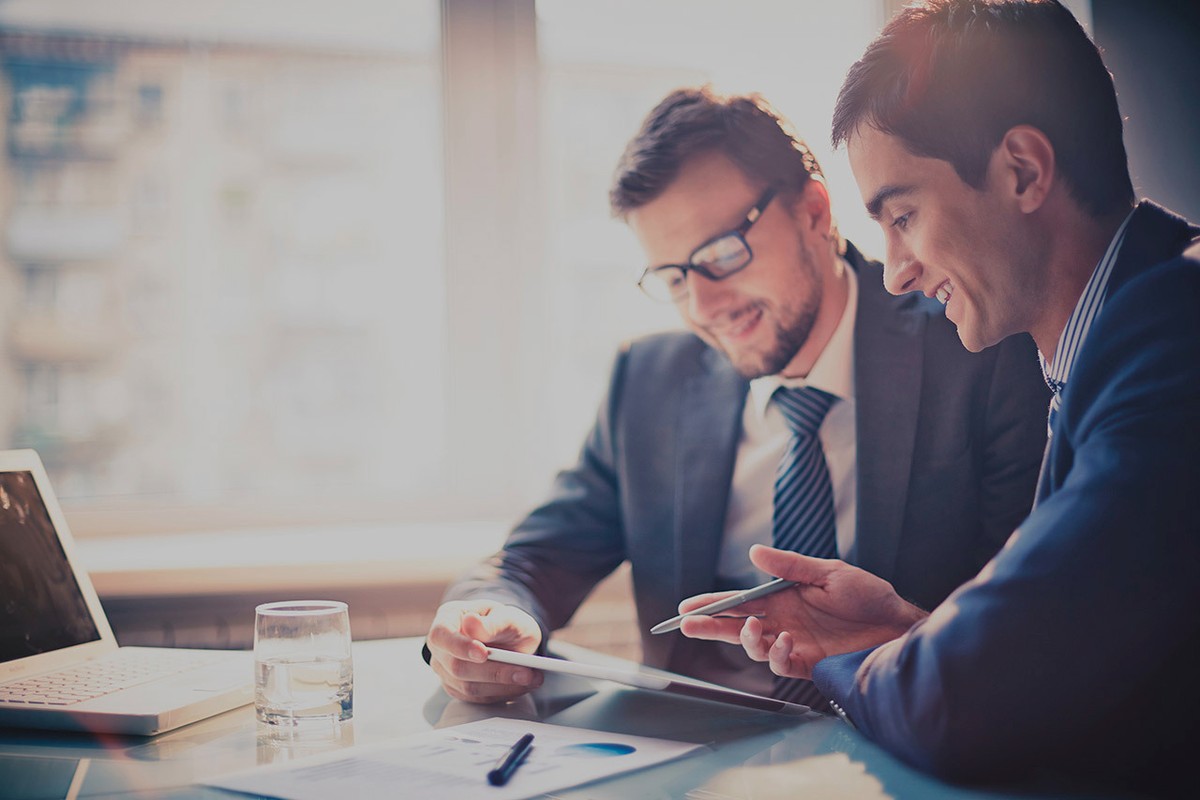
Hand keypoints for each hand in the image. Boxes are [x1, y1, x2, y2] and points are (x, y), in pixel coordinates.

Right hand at [426, 600, 544, 702]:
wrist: (510, 638)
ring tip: (532, 678)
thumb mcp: (507, 615)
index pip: (441, 635)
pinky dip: (504, 693)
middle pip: (456, 666)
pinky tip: (523, 685)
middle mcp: (441, 647)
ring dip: (503, 686)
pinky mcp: (459, 689)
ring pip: (468, 687)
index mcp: (447, 619)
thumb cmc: (504, 622)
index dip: (459, 646)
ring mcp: (447, 671)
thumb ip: (493, 622)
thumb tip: (471, 624)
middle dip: (494, 672)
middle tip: (526, 672)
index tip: (483, 653)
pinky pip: (479, 698)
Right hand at [678, 545, 926, 678]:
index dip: (713, 604)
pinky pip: (781, 664)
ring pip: (754, 647)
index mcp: (783, 597)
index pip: (739, 601)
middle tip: (687, 626)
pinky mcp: (809, 663)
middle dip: (710, 627)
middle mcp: (783, 621)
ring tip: (750, 628)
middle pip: (736, 626)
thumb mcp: (828, 572)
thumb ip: (789, 566)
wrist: (898, 626)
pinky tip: (784, 641)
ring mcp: (794, 643)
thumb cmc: (867, 595)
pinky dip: (777, 654)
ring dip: (744, 639)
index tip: (687, 607)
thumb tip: (753, 553)